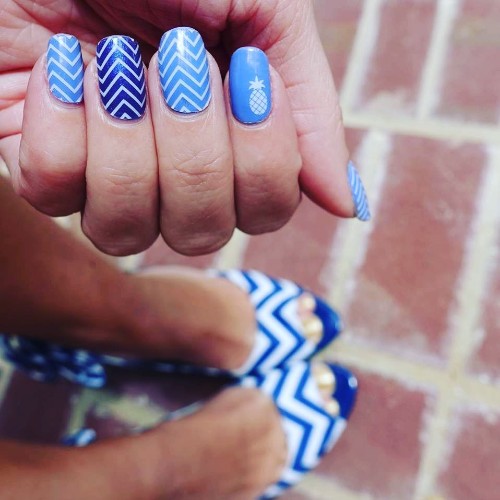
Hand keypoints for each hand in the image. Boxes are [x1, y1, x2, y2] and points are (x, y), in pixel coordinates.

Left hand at [0, 0, 368, 255]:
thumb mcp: (263, 12)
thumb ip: (311, 108)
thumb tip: (347, 207)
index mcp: (229, 148)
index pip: (266, 210)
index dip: (264, 158)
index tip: (244, 71)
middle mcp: (170, 180)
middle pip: (201, 233)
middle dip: (194, 148)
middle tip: (175, 58)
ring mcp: (102, 182)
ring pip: (125, 233)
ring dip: (129, 142)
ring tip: (114, 60)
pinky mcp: (39, 170)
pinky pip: (53, 197)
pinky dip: (63, 128)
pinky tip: (62, 68)